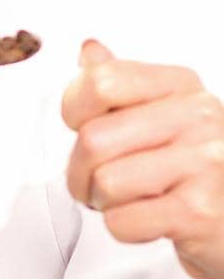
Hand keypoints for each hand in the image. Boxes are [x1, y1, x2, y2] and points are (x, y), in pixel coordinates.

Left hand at [62, 38, 223, 278]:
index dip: (75, 112)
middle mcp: (199, 117)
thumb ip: (123, 87)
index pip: (101, 81)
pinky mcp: (198, 211)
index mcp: (182, 86)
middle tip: (96, 183)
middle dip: (80, 172)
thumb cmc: (197, 172)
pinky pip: (122, 220)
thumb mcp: (165, 117)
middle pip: (94, 138)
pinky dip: (124, 227)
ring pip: (105, 181)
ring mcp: (203, 162)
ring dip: (103, 202)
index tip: (84, 128)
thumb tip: (90, 51)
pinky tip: (150, 219)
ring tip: (130, 200)